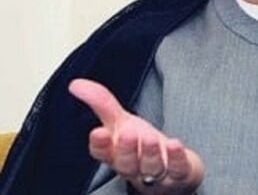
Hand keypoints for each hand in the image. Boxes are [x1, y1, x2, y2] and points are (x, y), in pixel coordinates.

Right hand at [69, 78, 204, 193]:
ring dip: (149, 153)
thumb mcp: (121, 122)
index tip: (98, 132)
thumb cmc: (142, 145)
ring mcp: (157, 172)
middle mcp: (134, 166)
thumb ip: (101, 103)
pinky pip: (177, 168)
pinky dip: (176, 157)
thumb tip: (76, 84)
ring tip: (150, 137)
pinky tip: (174, 144)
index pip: (103, 153)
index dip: (100, 145)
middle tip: (127, 133)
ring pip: (150, 166)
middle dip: (126, 149)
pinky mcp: (180, 173)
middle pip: (126, 163)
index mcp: (116, 154)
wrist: (172, 169)